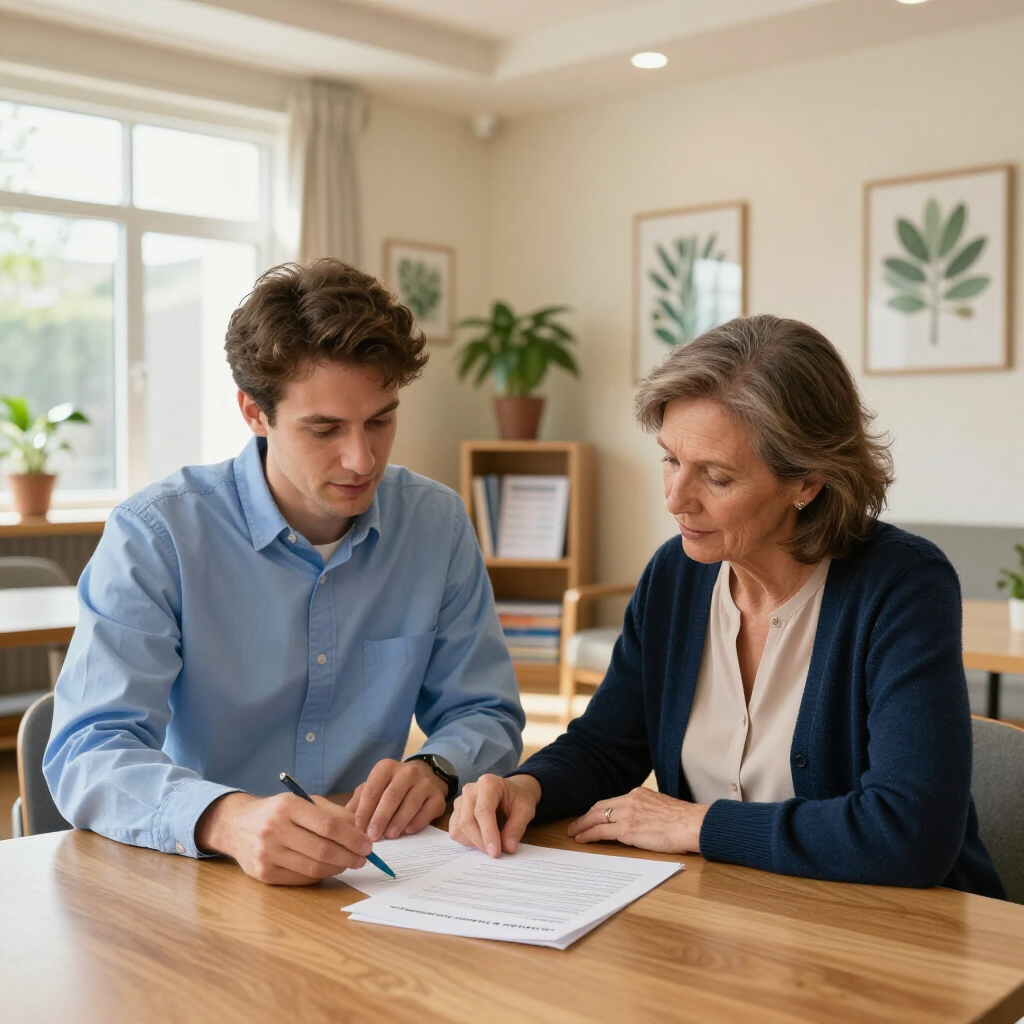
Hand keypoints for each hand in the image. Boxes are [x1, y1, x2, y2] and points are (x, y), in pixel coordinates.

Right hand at [195, 791, 371, 884]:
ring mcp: (267, 854)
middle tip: (363, 857)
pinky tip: (330, 869)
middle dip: (349, 855)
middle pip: (322, 849)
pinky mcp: (264, 874)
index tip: (367, 845)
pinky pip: (301, 879)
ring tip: (350, 863)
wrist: (236, 826)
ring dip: (338, 868)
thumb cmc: (277, 811)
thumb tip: (360, 831)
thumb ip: (333, 813)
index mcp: (287, 807)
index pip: (328, 825)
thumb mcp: (302, 801)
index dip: (352, 838)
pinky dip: (321, 875)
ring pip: (313, 867)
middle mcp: (274, 830)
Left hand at [346, 758, 447, 841]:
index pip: (373, 789)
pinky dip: (416, 823)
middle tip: (372, 836)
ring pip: (410, 803)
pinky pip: (427, 811)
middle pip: (392, 796)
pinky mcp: (437, 797)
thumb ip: (359, 801)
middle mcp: (407, 772)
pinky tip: (407, 832)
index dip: (365, 809)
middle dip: (380, 818)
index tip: (358, 828)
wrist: (425, 778)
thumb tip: (344, 821)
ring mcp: (425, 783)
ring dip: (398, 821)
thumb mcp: (374, 788)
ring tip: (389, 836)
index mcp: (386, 768)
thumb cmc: (392, 787)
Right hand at [449, 774, 540, 856]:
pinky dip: (467, 841)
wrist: (510, 792)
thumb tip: (508, 847)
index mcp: (488, 784)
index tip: (495, 852)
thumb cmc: (517, 798)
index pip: (482, 811)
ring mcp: (460, 800)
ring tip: (490, 844)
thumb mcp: (526, 810)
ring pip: (459, 827)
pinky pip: (455, 831)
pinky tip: (481, 840)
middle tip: (495, 853)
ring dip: (473, 842)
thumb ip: (517, 827)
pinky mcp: (456, 812)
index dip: (488, 834)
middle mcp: (470, 790)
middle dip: (480, 842)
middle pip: (467, 820)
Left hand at [567, 788, 708, 853]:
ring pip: (596, 818)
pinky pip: (601, 832)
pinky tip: (582, 839)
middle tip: (575, 824)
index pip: (612, 802)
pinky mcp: (627, 830)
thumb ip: (647, 809)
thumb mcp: (662, 806)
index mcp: (638, 794)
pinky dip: (589, 835)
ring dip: (582, 826)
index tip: (591, 816)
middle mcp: (630, 800)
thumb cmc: (684, 820)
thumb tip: (642, 820)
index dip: (598, 810)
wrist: (691, 824)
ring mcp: (627, 814)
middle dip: (585, 816)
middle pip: (599, 807)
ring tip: (573, 833)